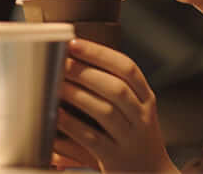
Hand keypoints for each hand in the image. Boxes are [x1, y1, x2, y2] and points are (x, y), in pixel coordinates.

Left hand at [57, 39, 178, 172]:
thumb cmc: (133, 139)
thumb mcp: (133, 111)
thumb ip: (112, 89)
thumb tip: (74, 60)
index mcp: (146, 99)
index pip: (128, 68)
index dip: (100, 53)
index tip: (74, 43)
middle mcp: (142, 117)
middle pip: (116, 87)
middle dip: (85, 71)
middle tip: (60, 62)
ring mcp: (131, 139)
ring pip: (105, 111)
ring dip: (77, 94)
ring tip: (55, 84)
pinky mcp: (116, 159)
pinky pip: (92, 139)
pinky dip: (72, 125)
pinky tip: (56, 115)